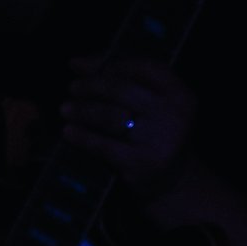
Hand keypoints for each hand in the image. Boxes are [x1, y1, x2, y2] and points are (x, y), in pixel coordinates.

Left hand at [60, 52, 199, 205]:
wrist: (173, 182)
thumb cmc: (156, 134)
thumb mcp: (152, 105)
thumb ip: (122, 78)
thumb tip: (77, 63)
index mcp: (180, 95)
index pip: (143, 67)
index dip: (111, 63)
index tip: (87, 67)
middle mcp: (174, 115)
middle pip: (121, 89)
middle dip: (91, 86)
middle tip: (72, 88)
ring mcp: (159, 140)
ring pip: (109, 116)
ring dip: (82, 110)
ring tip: (66, 109)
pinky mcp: (141, 163)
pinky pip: (104, 145)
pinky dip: (82, 137)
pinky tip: (69, 131)